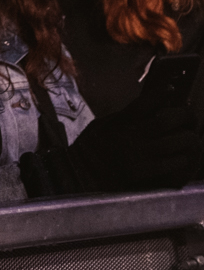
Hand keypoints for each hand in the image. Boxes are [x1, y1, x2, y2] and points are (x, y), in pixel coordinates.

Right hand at [70, 103, 198, 190]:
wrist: (78, 176)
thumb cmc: (92, 149)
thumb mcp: (105, 124)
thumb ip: (130, 114)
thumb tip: (157, 97)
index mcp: (122, 122)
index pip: (150, 100)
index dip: (165, 93)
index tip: (172, 93)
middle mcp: (132, 136)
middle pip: (172, 120)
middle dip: (187, 118)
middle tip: (188, 120)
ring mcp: (141, 156)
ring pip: (183, 142)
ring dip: (190, 140)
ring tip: (188, 141)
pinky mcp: (147, 174)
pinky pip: (178, 164)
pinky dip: (185, 160)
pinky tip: (182, 159)